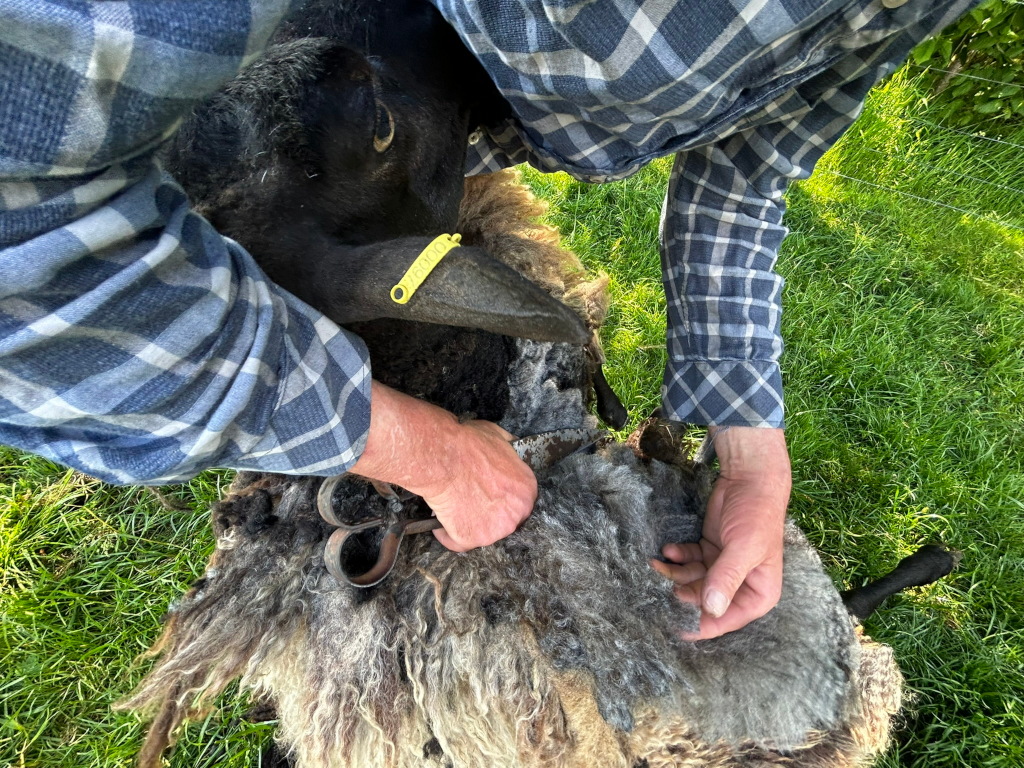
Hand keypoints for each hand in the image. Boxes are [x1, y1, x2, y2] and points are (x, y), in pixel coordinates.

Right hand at [420, 419, 536, 551]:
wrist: (445, 458)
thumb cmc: (469, 446)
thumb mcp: (499, 437)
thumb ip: (510, 453)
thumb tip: (511, 450)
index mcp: (526, 489)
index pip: (519, 503)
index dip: (500, 500)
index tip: (488, 497)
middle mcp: (517, 512)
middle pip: (504, 521)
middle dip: (487, 515)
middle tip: (470, 503)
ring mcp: (496, 529)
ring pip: (483, 534)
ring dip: (469, 525)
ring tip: (454, 508)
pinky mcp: (472, 538)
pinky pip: (458, 542)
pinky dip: (448, 535)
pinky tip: (442, 522)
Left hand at [651, 426, 789, 638]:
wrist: (750, 478)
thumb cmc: (756, 515)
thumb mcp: (743, 547)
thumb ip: (727, 577)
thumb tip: (711, 609)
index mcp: (758, 594)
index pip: (725, 619)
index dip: (699, 624)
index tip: (672, 626)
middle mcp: (740, 586)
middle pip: (704, 602)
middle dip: (680, 594)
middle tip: (657, 586)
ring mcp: (723, 568)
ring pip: (692, 582)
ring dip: (673, 575)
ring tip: (657, 564)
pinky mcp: (709, 551)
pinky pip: (688, 562)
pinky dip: (677, 558)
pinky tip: (668, 549)